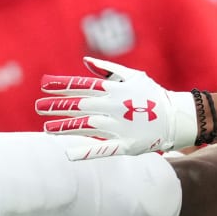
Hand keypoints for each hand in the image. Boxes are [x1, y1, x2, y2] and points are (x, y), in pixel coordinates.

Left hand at [36, 57, 198, 159]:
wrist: (177, 118)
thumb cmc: (152, 95)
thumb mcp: (133, 76)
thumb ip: (108, 70)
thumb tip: (86, 61)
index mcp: (115, 89)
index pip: (83, 86)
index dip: (62, 85)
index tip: (43, 85)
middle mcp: (114, 107)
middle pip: (80, 106)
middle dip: (58, 106)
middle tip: (39, 107)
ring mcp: (119, 126)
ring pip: (86, 126)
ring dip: (65, 128)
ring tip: (46, 129)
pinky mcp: (126, 145)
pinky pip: (103, 149)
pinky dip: (86, 151)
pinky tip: (68, 154)